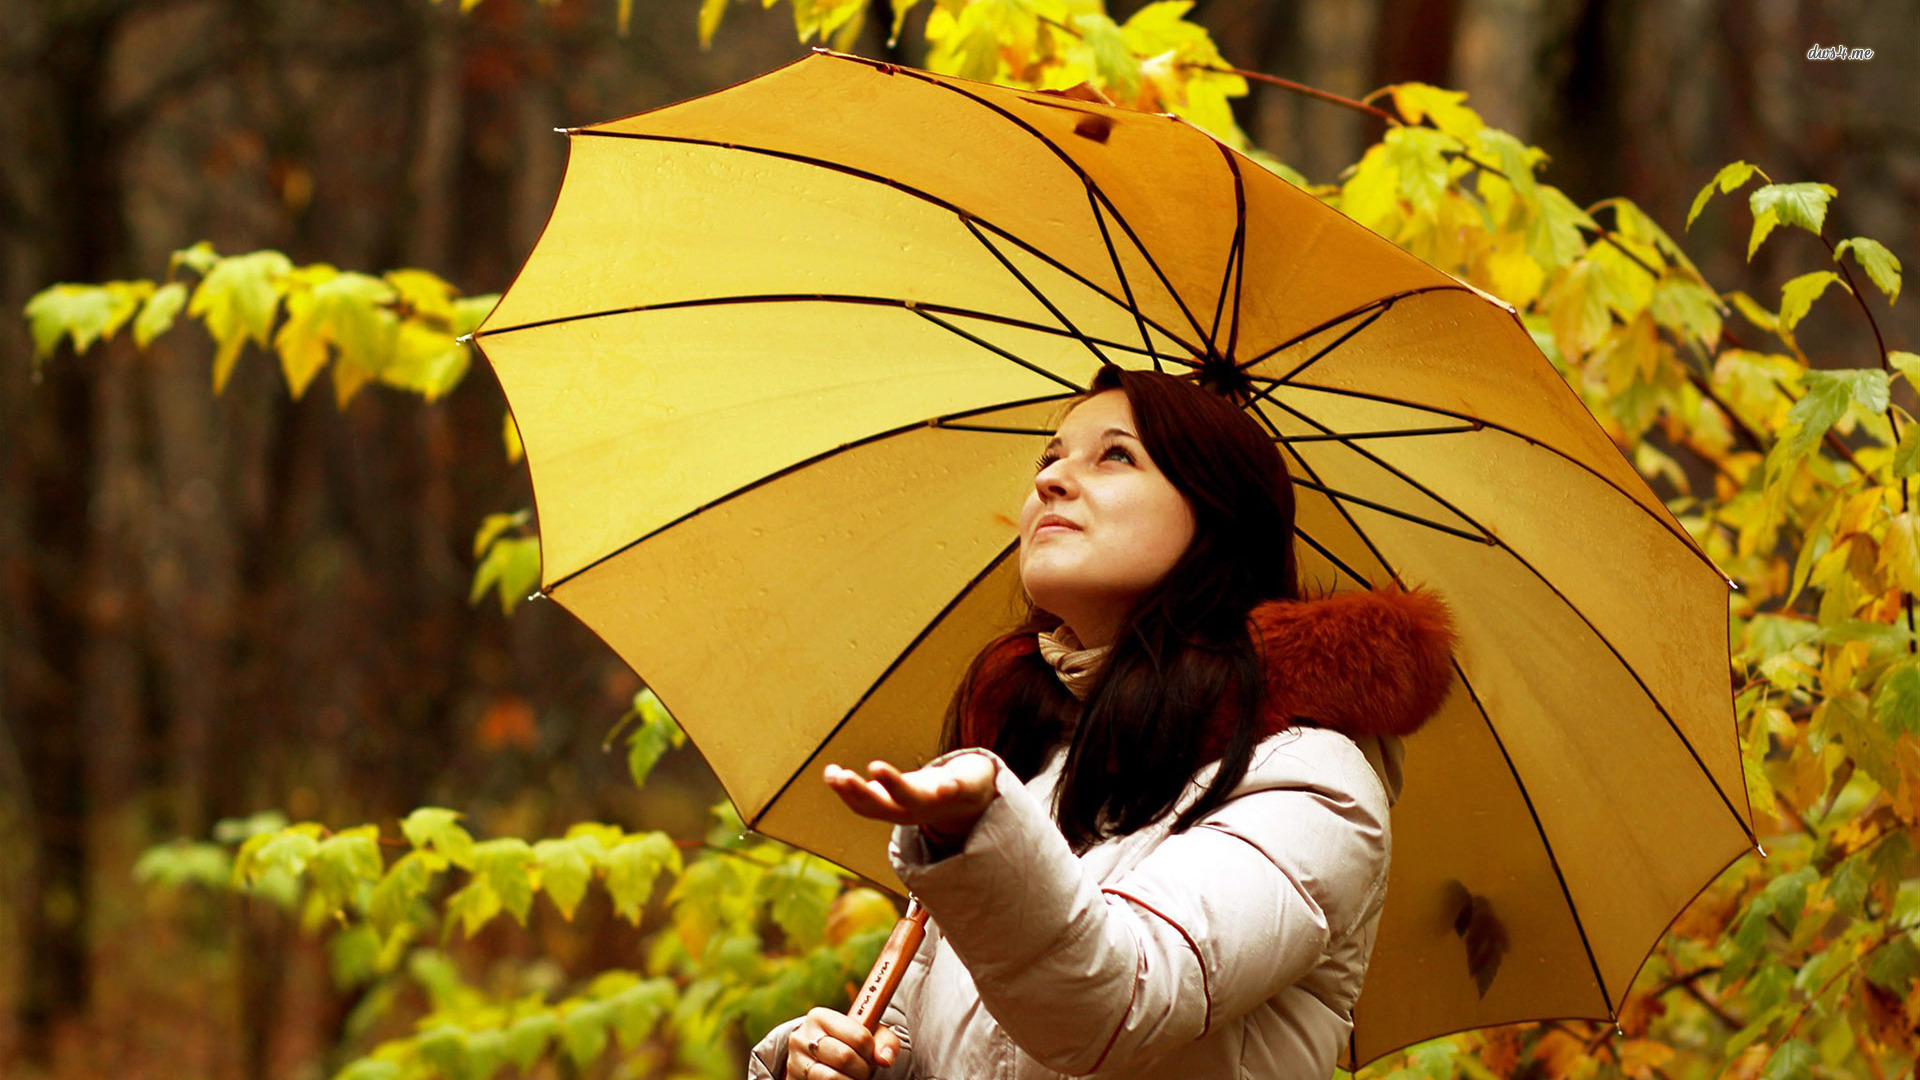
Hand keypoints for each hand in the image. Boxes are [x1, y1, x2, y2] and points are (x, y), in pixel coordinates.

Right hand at [785, 1007, 902, 1079]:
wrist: (818, 1058)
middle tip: (864, 1070)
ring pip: (831, 1078)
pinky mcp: (793, 1079)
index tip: (871, 1055)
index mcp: (820, 1017)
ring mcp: (795, 1061)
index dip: (871, 1051)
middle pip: (845, 1057)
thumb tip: (885, 1059)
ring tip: (854, 1077)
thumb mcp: (866, 1035)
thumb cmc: (848, 1043)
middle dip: (862, 1069)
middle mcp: (802, 1037)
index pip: (859, 1036)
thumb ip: (884, 1042)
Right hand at [823, 754, 996, 844]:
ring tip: (875, 766)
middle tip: (841, 776)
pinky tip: (946, 783)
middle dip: (859, 791)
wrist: (974, 801)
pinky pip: (956, 792)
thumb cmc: (926, 792)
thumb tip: (830, 773)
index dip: (845, 792)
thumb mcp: (891, 789)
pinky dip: (950, 789)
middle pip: (882, 805)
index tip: (830, 773)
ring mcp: (936, 802)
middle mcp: (912, 810)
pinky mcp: (962, 791)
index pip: (865, 806)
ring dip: (893, 784)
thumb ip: (862, 786)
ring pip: (913, 797)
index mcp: (894, 809)